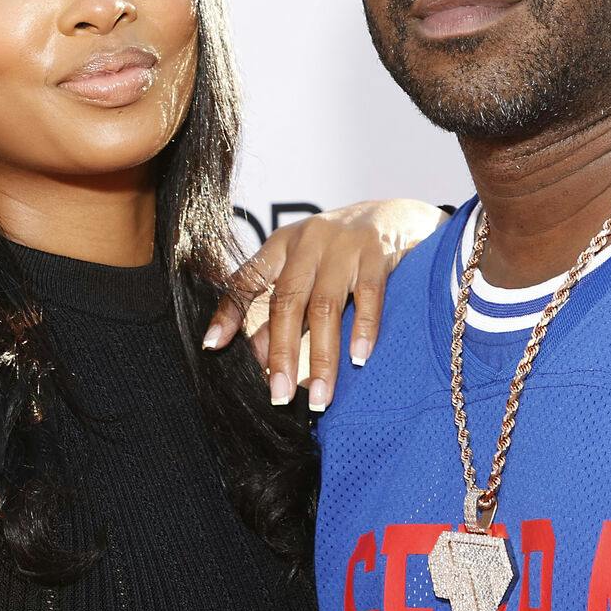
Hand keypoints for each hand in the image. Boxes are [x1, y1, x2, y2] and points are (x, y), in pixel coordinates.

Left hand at [205, 199, 446, 409]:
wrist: (397, 214)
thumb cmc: (343, 248)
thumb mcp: (308, 270)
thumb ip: (284, 309)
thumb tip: (256, 354)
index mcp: (283, 244)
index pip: (248, 279)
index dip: (229, 312)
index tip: (213, 347)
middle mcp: (309, 241)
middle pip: (287, 302)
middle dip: (281, 354)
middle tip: (280, 396)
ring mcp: (344, 245)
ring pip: (325, 307)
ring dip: (322, 357)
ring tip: (320, 396)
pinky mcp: (378, 251)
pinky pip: (368, 295)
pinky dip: (363, 328)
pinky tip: (359, 358)